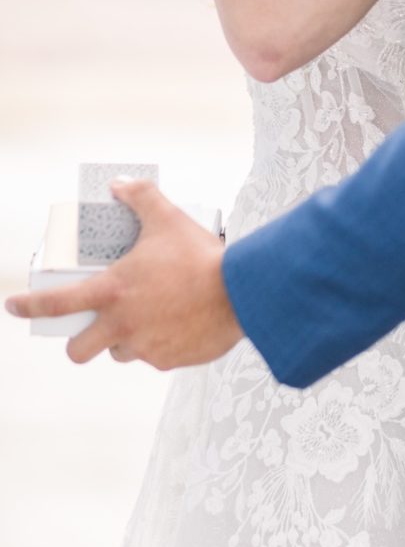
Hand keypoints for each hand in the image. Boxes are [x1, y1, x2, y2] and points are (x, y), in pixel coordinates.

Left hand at [5, 180, 243, 368]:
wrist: (240, 293)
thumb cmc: (200, 257)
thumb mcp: (167, 218)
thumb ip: (141, 198)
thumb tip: (120, 185)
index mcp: (112, 292)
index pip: (56, 303)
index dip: (29, 306)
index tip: (13, 307)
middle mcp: (121, 325)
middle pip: (78, 350)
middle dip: (80, 343)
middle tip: (94, 327)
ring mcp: (144, 347)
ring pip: (120, 352)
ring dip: (126, 340)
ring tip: (150, 316)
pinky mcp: (167, 361)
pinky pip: (155, 357)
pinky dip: (161, 343)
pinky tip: (180, 324)